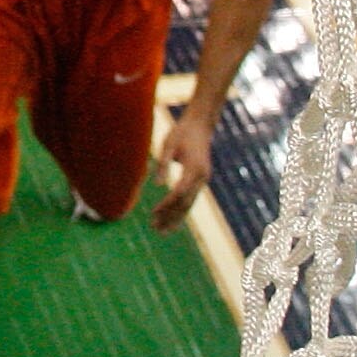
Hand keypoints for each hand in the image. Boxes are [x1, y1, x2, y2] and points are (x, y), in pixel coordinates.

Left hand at [149, 105, 216, 234]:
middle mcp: (201, 177)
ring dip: (176, 218)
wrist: (200, 125)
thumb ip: (163, 163)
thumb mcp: (169, 144)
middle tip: (155, 229)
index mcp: (194, 169)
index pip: (179, 193)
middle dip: (170, 217)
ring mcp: (203, 180)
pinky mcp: (200, 180)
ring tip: (162, 231)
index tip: (153, 213)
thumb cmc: (182, 132)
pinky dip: (181, 211)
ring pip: (189, 204)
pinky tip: (172, 220)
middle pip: (186, 203)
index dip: (166, 205)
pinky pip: (191, 199)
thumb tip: (157, 184)